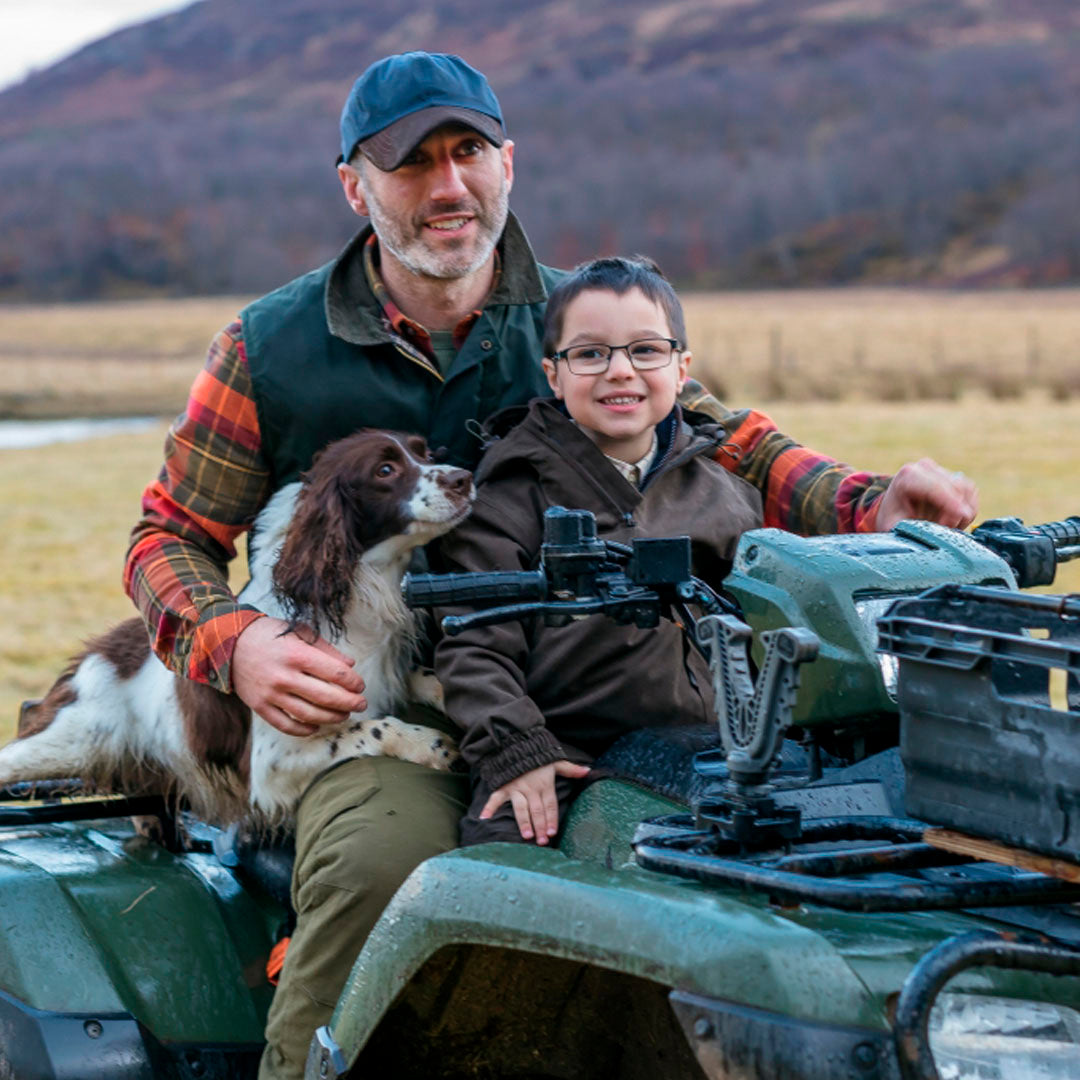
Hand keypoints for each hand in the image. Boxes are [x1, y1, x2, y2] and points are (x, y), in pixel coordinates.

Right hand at [232, 616, 366, 736]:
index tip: (360, 685)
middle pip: (326, 697)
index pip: (336, 674)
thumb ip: (326, 649)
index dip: (353, 682)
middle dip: (349, 703)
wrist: (228, 643)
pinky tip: (316, 725)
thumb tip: (350, 665)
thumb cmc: (269, 634)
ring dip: (331, 718)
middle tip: (361, 704)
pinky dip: (304, 729)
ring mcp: (271, 694)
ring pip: (309, 714)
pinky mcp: (259, 706)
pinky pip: (285, 725)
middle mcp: (284, 676)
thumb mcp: (299, 631)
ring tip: (344, 715)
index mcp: (297, 654)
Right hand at [480, 759, 590, 844]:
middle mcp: (530, 787)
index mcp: (544, 783)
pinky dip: (489, 807)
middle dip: (540, 826)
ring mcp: (516, 787)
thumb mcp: (556, 760)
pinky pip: (495, 797)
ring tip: (527, 836)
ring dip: (524, 822)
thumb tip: (588, 771)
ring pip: (520, 808)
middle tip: (542, 841)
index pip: (550, 805)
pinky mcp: (503, 785)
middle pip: (537, 810)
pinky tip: (484, 818)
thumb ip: (571, 769)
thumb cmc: (537, 754)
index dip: (552, 819)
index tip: (552, 832)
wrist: (517, 741)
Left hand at [875, 458, 977, 531]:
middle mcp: (925, 467)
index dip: (951, 501)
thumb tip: (936, 529)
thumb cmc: (894, 522)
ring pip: (967, 490)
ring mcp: (942, 470)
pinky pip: (971, 493)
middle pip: (955, 487)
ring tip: (944, 527)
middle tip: (944, 531)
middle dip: (955, 513)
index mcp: (908, 476)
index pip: (935, 486)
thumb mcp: (895, 528)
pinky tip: (952, 520)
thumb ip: (913, 528)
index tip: (962, 516)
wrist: (895, 513)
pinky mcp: (955, 477)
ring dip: (962, 513)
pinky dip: (967, 510)